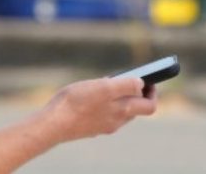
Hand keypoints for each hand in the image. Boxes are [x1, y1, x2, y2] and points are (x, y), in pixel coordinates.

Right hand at [41, 77, 157, 143]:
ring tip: (107, 84)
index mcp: (124, 110)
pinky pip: (105, 114)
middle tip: (126, 79)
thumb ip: (126, 85)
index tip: (149, 81)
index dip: (152, 92)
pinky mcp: (91, 126)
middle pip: (135, 108)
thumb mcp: (104, 87)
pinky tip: (92, 95)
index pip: (149, 106)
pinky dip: (105, 104)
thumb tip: (141, 84)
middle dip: (135, 92)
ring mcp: (104, 125)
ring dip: (119, 97)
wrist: (54, 122)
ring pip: (120, 111)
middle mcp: (117, 121)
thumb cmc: (77, 103)